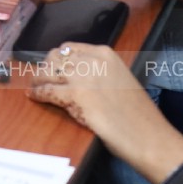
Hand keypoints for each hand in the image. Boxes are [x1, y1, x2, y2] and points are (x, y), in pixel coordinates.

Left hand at [29, 44, 166, 158]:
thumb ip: (98, 72)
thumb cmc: (138, 114)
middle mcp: (91, 60)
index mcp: (104, 53)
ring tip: (35, 87)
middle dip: (46, 68)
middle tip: (42, 79)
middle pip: (55, 57)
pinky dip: (38, 94)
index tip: (52, 66)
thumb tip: (76, 74)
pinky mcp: (74, 96)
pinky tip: (34, 97)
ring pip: (48, 72)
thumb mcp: (119, 79)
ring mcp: (82, 77)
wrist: (148, 135)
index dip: (58, 58)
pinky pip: (47, 91)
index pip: (69, 48)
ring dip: (39, 80)